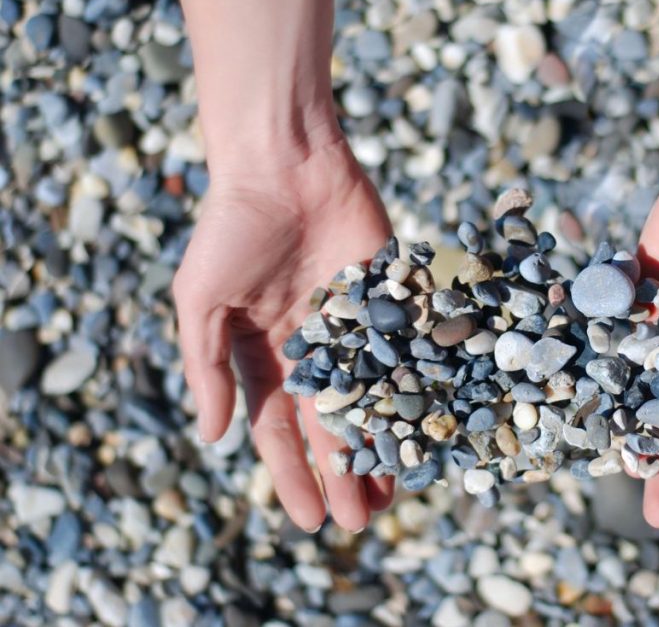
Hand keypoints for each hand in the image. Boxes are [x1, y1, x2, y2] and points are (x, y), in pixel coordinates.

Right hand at [173, 136, 392, 531]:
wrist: (286, 162)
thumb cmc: (233, 227)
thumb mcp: (202, 300)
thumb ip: (207, 366)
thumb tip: (212, 437)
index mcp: (266, 353)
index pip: (278, 429)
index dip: (291, 474)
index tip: (307, 520)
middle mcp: (315, 348)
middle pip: (331, 423)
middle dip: (342, 473)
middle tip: (360, 523)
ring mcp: (357, 324)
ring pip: (374, 397)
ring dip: (382, 445)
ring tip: (394, 494)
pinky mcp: (393, 297)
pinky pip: (407, 352)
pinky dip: (416, 389)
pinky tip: (428, 427)